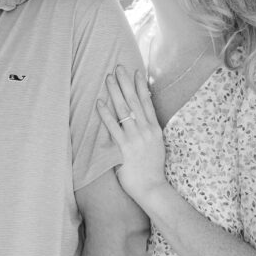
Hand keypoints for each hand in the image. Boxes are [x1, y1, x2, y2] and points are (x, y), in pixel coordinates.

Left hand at [97, 65, 166, 209]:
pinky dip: (106, 113)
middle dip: (126, 83)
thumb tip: (143, 120)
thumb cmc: (152, 169)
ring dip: (115, 92)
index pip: (147, 102)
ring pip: (124, 110)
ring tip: (108, 78)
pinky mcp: (124, 147)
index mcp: (155, 129)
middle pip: (135, 101)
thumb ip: (149, 132)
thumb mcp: (156, 146)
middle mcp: (146, 130)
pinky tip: (100, 102)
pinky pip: (113, 126)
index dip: (141, 86)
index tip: (137, 72)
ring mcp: (135, 138)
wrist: (152, 187)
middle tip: (119, 67)